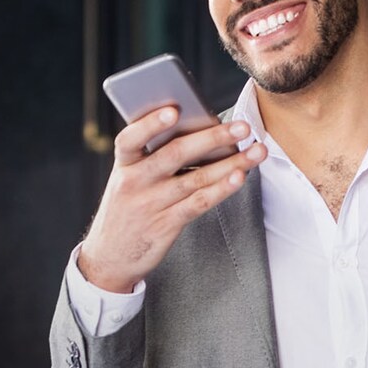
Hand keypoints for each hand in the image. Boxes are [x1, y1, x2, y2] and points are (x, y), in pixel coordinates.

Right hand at [78, 107, 267, 292]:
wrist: (110, 257)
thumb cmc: (127, 207)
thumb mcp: (128, 180)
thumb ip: (152, 157)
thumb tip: (200, 132)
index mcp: (123, 164)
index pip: (130, 138)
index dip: (150, 124)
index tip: (174, 110)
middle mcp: (134, 182)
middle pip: (175, 154)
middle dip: (213, 138)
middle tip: (243, 127)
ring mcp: (150, 204)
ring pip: (196, 178)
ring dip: (231, 163)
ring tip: (257, 151)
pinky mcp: (166, 225)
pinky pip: (198, 203)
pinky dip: (221, 189)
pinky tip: (239, 177)